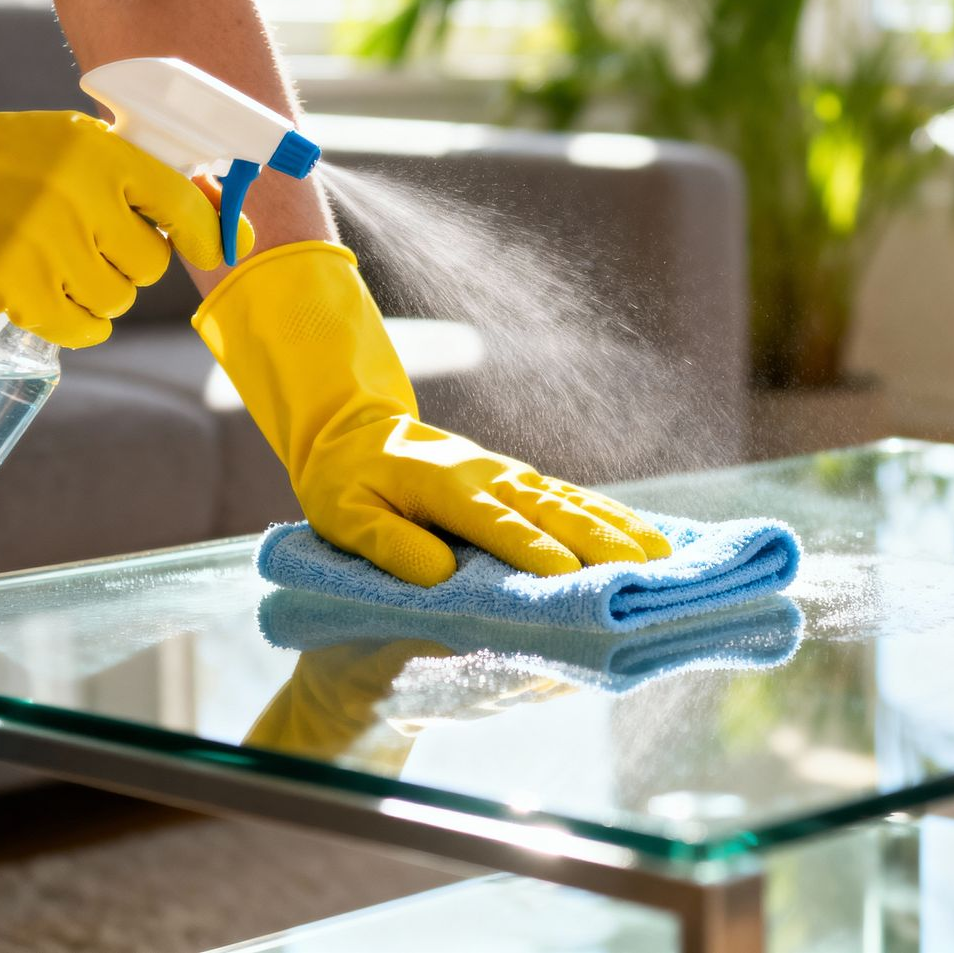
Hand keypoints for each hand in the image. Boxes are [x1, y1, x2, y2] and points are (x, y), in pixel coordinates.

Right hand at [0, 27, 251, 346]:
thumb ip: (161, 185)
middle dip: (129, 260)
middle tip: (91, 238)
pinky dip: (78, 321)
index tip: (210, 247)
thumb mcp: (88, 148)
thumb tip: (237, 232)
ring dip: (100, 290)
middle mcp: (77, 199)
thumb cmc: (23, 161)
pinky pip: (86, 331)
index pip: (185, 207)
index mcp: (103, 155)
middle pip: (151, 266)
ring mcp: (44, 246)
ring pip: (119, 300)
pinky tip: (52, 292)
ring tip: (60, 257)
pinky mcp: (15, 289)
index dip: (206, 235)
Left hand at [193, 241, 671, 585]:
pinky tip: (637, 533)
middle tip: (642, 571)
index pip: (495, 523)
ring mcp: (506, 473)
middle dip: (598, 540)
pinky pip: (567, 495)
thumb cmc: (346, 480)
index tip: (570, 576)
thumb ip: (388, 543)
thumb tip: (440, 576)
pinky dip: (606, 513)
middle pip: (549, 509)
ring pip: (569, 500)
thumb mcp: (346, 515)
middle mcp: (487, 475)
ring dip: (615, 526)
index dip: (532, 550)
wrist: (355, 429)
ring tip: (660, 556)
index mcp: (446, 486)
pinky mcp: (514, 477)